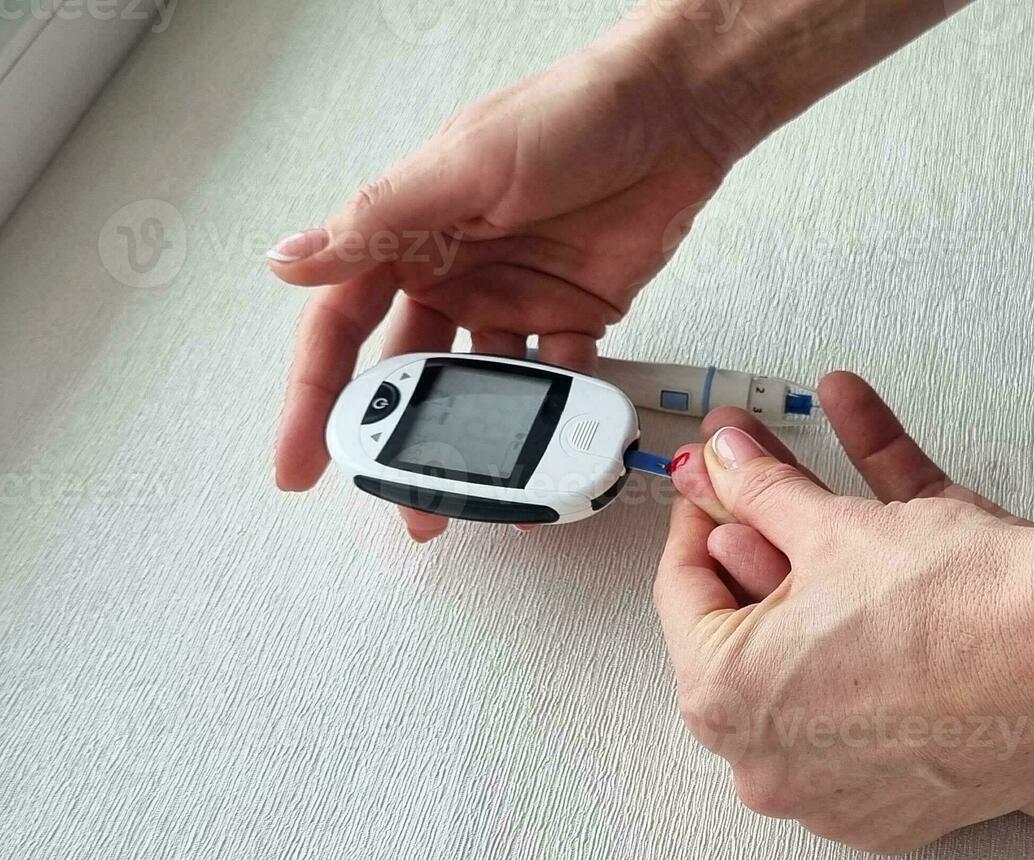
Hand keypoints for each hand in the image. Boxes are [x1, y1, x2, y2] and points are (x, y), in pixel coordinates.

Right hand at [267, 31, 743, 540]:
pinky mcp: (576, 313)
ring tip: (479, 498)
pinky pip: (560, 379)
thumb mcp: (464, 166)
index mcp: (411, 234)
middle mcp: (454, 271)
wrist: (676, 111)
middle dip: (401, 443)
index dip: (316, 396)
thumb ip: (380, 222)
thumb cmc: (569, 112)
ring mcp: (515, 297)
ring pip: (484, 391)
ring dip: (479, 444)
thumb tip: (286, 262)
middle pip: (411, 375)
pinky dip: (559, 418)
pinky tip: (558, 454)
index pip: (342, 326)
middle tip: (404, 501)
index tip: (303, 463)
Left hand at [656, 369, 1033, 855]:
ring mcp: (830, 803)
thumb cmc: (966, 601)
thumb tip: (722, 459)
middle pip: (738, 648)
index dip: (706, 515)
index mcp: (723, 694)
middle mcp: (765, 768)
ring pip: (795, 700)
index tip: (726, 488)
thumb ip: (758, 488)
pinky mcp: (893, 817)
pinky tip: (892, 641)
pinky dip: (859, 694)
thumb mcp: (834, 523)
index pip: (682, 587)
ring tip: (854, 574)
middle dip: (759, 577)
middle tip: (789, 518)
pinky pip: (850, 746)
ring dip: (809, 637)